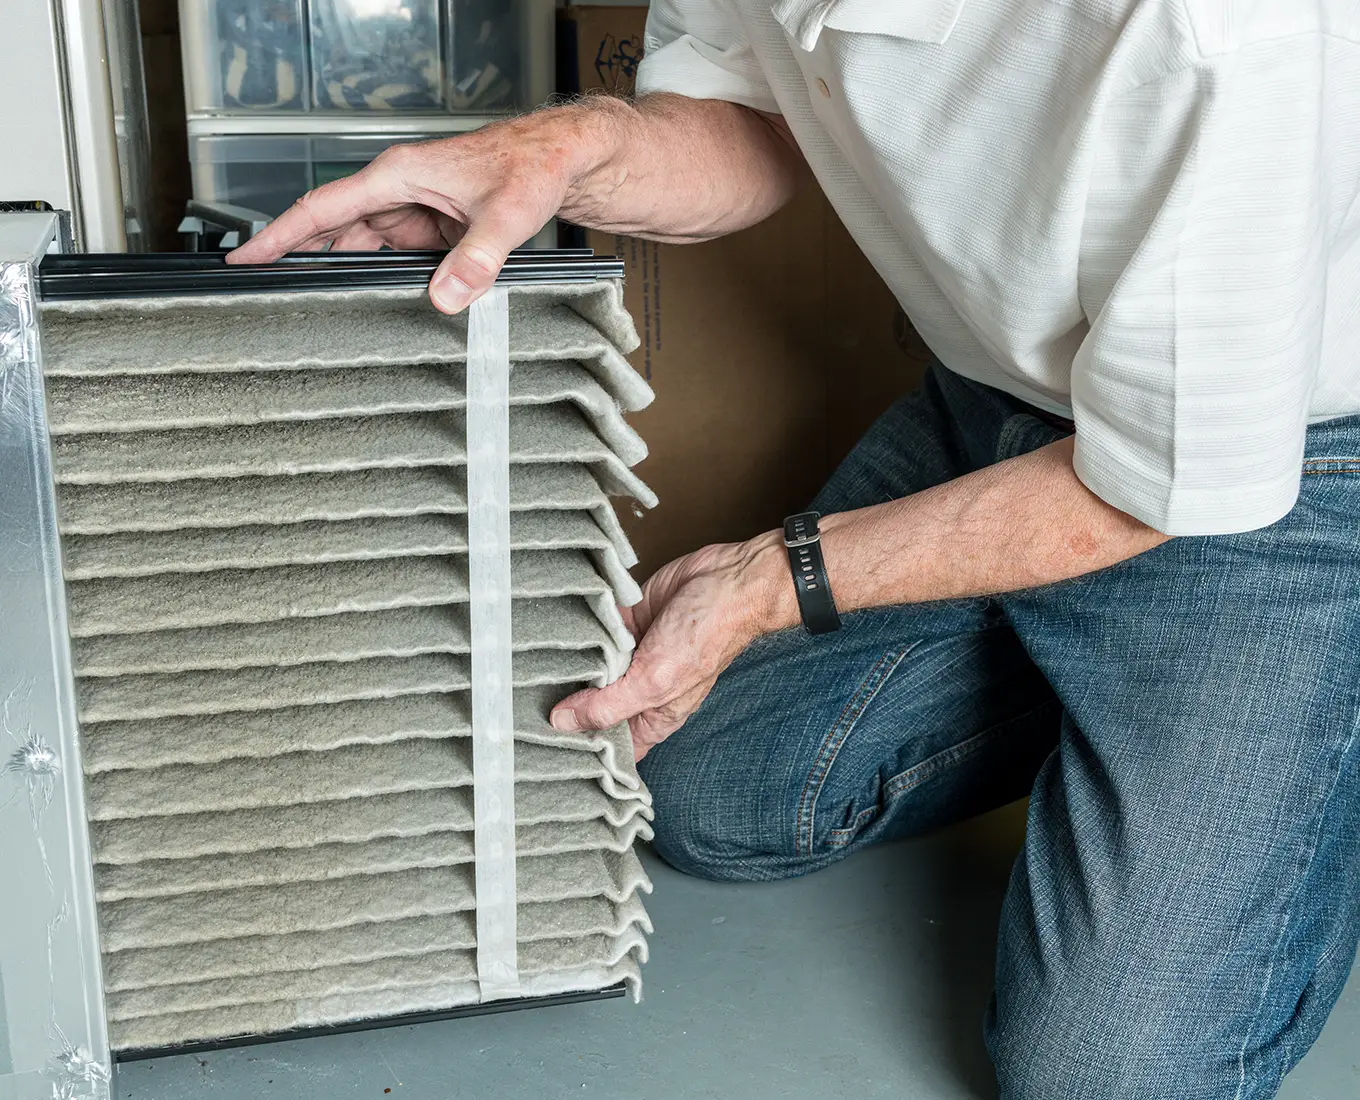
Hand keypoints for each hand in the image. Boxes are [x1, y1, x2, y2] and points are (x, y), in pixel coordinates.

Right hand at [226, 111, 599, 313]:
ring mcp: (413, 211)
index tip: (246, 258)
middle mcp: (398, 191)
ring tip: (316, 312)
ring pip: (362, 248)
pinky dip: (381, 278)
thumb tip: (446, 297)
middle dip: (302, 263)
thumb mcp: (506, 215)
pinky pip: (393, 256)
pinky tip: (374, 305)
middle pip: (334, 232)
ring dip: (344, 275)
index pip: (323, 208)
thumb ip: (476, 258)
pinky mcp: (431, 229)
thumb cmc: (532, 166)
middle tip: (270, 301)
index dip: (279, 235)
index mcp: (398, 176)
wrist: (562, 160)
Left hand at [550, 533, 797, 759]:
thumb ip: (608, 705)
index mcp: (650, 716)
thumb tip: (563, 722)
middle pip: (590, 707)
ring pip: (585, 668)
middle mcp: (636, 688)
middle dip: (563, 706)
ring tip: (529, 669)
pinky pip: (589, 631)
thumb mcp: (654, 681)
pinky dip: (575, 630)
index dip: (582, 751)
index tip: (545, 750)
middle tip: (526, 705)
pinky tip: (553, 632)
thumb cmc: (707, 637)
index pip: (611, 747)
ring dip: (564, 665)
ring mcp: (628, 654)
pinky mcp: (622, 621)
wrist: (726, 579)